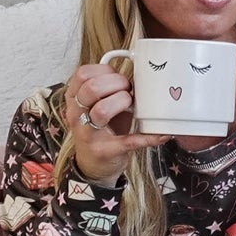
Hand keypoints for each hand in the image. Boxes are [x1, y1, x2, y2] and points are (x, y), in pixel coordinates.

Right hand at [61, 65, 168, 183]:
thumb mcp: (96, 105)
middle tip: (127, 90)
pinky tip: (161, 134)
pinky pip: (129, 141)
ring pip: (102, 110)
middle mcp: (76, 116)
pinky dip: (148, 137)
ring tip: (131, 105)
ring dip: (123, 101)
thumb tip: (138, 74)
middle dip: (116, 83)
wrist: (92, 164)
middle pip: (91, 88)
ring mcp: (89, 134)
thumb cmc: (99, 129)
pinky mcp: (106, 151)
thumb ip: (107, 88)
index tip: (116, 76)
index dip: (103, 70)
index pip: (82, 74)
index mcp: (74, 100)